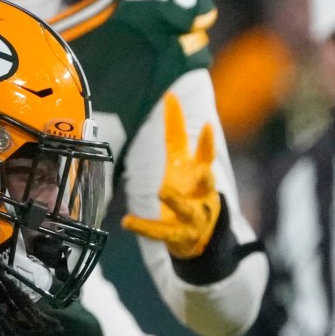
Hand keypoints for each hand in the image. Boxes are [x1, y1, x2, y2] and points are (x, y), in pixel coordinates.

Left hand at [121, 94, 222, 259]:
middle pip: (207, 182)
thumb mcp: (183, 164)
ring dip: (176, 200)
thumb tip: (170, 96)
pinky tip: (127, 222)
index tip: (192, 116)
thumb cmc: (190, 194)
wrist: (201, 238)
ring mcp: (193, 216)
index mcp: (199, 174)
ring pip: (187, 208)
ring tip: (163, 191)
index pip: (203, 152)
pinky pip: (161, 231)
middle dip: (206, 177)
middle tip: (203, 170)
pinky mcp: (180, 235)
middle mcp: (200, 194)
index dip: (200, 136)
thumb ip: (178, 135)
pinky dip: (145, 227)